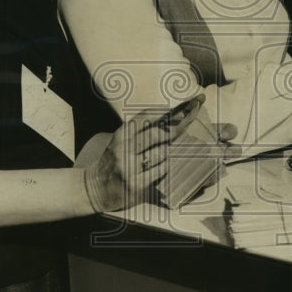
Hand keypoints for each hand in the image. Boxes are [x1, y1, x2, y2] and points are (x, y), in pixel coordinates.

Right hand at [84, 95, 205, 211]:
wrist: (95, 188)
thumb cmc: (115, 161)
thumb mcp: (122, 140)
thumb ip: (142, 130)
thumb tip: (173, 117)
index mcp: (122, 134)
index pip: (148, 116)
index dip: (171, 109)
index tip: (191, 103)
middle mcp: (124, 148)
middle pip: (158, 133)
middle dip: (181, 123)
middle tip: (196, 114)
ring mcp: (129, 167)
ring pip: (162, 153)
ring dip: (174, 149)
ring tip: (180, 146)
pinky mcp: (135, 184)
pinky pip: (160, 172)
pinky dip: (168, 167)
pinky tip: (169, 165)